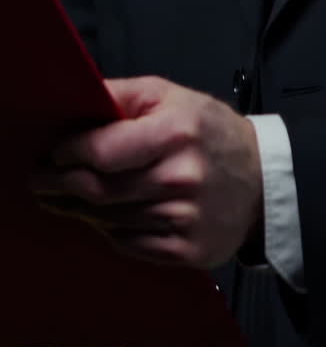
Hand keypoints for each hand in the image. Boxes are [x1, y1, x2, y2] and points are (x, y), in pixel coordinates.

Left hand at [32, 75, 262, 266]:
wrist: (263, 179)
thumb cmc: (211, 131)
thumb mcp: (173, 96)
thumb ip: (124, 95)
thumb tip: (79, 99)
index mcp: (177, 132)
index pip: (104, 151)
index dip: (69, 153)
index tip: (54, 152)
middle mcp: (181, 177)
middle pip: (100, 190)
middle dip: (61, 186)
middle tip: (40, 182)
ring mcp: (184, 219)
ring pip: (109, 220)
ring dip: (80, 209)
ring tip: (65, 198)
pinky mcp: (187, 251)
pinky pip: (128, 245)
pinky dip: (109, 231)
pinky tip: (103, 217)